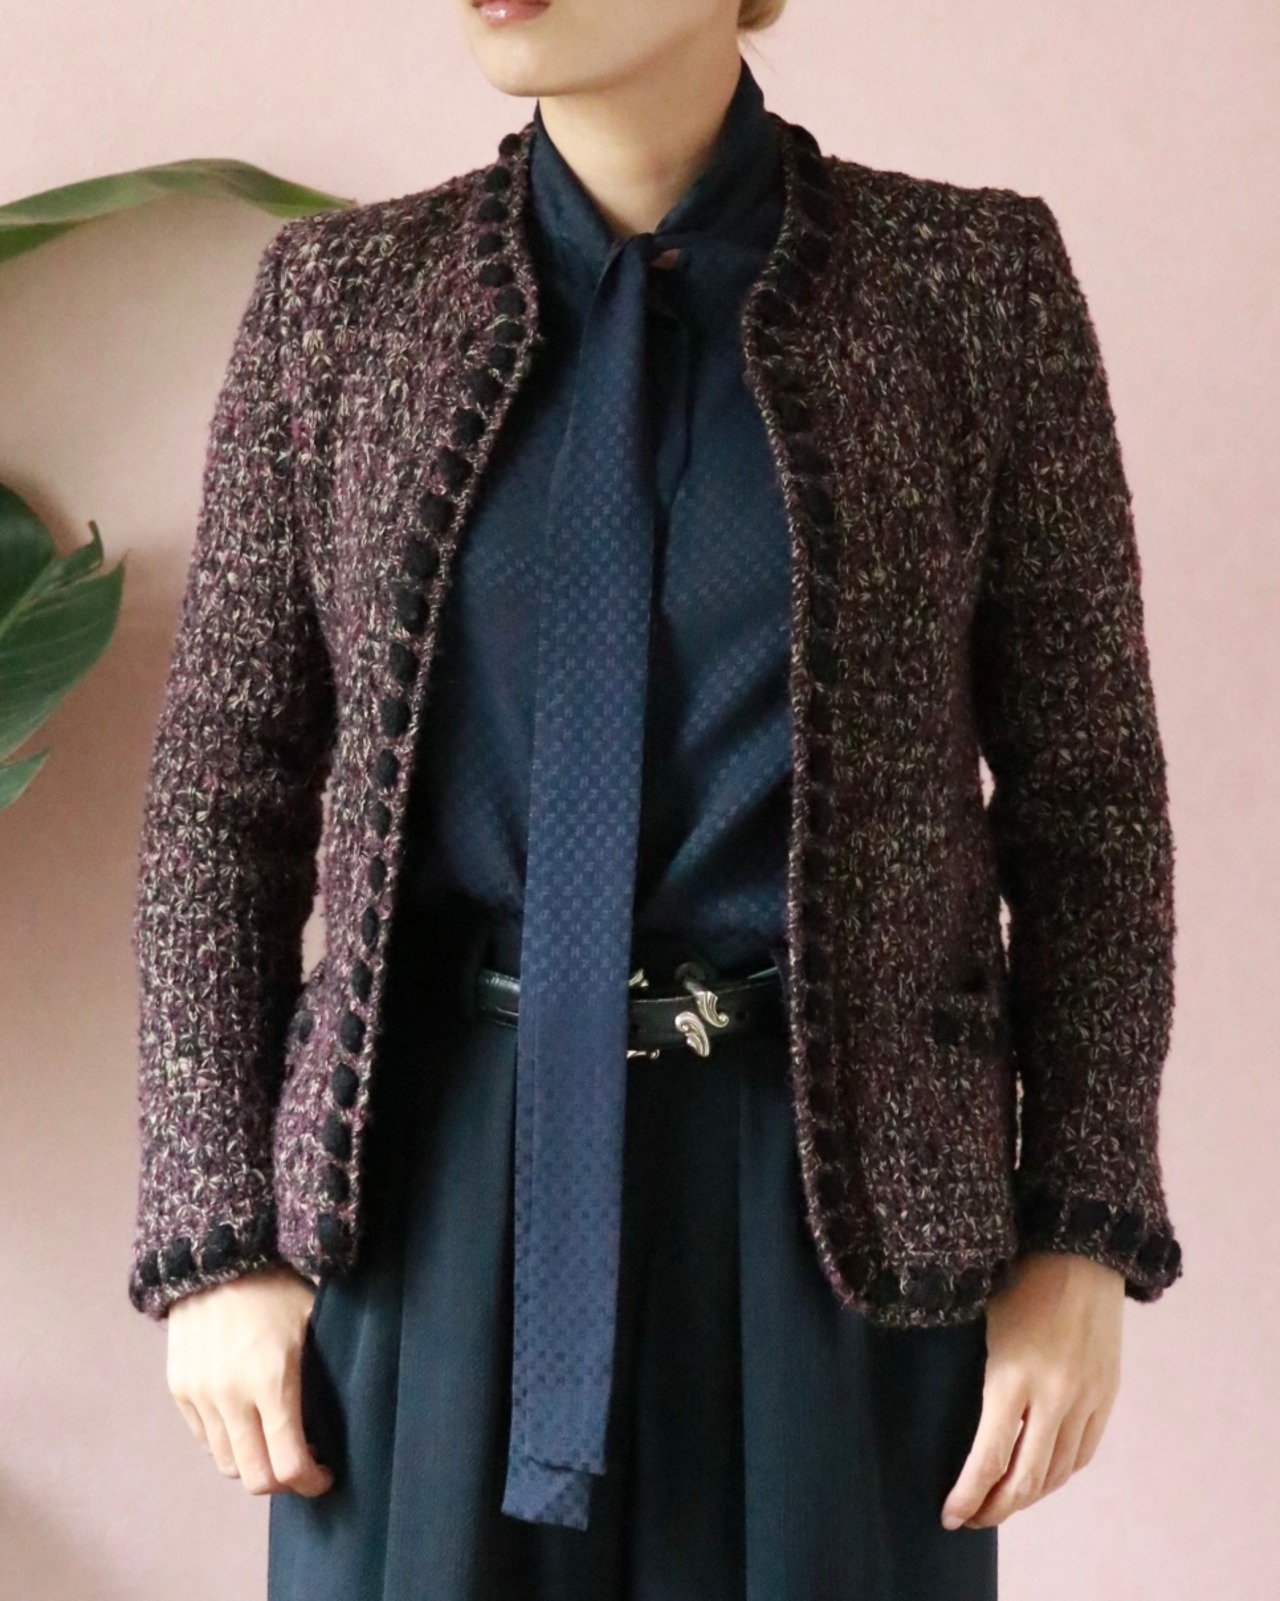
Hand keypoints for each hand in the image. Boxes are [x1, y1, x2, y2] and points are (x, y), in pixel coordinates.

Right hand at [166, 1262, 333, 1497]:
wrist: (215, 1255)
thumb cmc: (276, 1284)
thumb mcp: (314, 1319)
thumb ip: (324, 1367)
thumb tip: (352, 1404)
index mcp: (273, 1379)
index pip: (289, 1462)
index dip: (311, 1481)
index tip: (325, 1475)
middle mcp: (232, 1396)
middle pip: (255, 1478)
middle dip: (283, 1483)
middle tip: (301, 1466)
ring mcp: (201, 1395)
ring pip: (227, 1462)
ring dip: (254, 1463)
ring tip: (274, 1442)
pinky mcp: (180, 1389)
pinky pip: (205, 1438)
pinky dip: (228, 1441)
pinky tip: (248, 1421)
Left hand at [941, 1251, 1123, 1529]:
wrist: (1082, 1246)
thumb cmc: (1018, 1272)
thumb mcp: (981, 1318)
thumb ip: (976, 1373)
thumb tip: (953, 1414)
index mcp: (1012, 1377)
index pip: (989, 1459)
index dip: (968, 1496)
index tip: (949, 1516)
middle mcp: (1054, 1397)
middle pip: (1027, 1479)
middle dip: (996, 1508)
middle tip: (972, 1519)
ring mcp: (1086, 1398)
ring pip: (1058, 1472)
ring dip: (1029, 1496)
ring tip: (1002, 1503)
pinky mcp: (1107, 1393)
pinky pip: (1084, 1451)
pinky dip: (1060, 1473)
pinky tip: (1041, 1477)